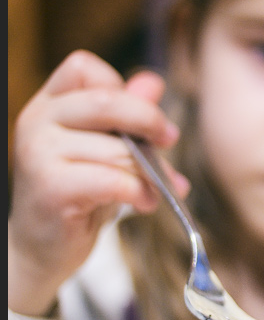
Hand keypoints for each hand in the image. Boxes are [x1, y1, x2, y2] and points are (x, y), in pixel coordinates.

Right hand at [8, 50, 187, 316]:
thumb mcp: (105, 151)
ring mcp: (39, 153)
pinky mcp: (52, 188)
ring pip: (117, 149)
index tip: (144, 117)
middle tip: (170, 138)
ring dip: (150, 171)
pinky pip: (113, 179)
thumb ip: (126, 117)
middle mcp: (37, 122)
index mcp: (48, 105)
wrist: (42, 251)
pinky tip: (145, 203)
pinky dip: (139, 191)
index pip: (83, 68)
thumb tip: (153, 82)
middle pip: (106, 101)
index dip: (120, 87)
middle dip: (148, 120)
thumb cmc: (78, 198)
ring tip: (158, 189)